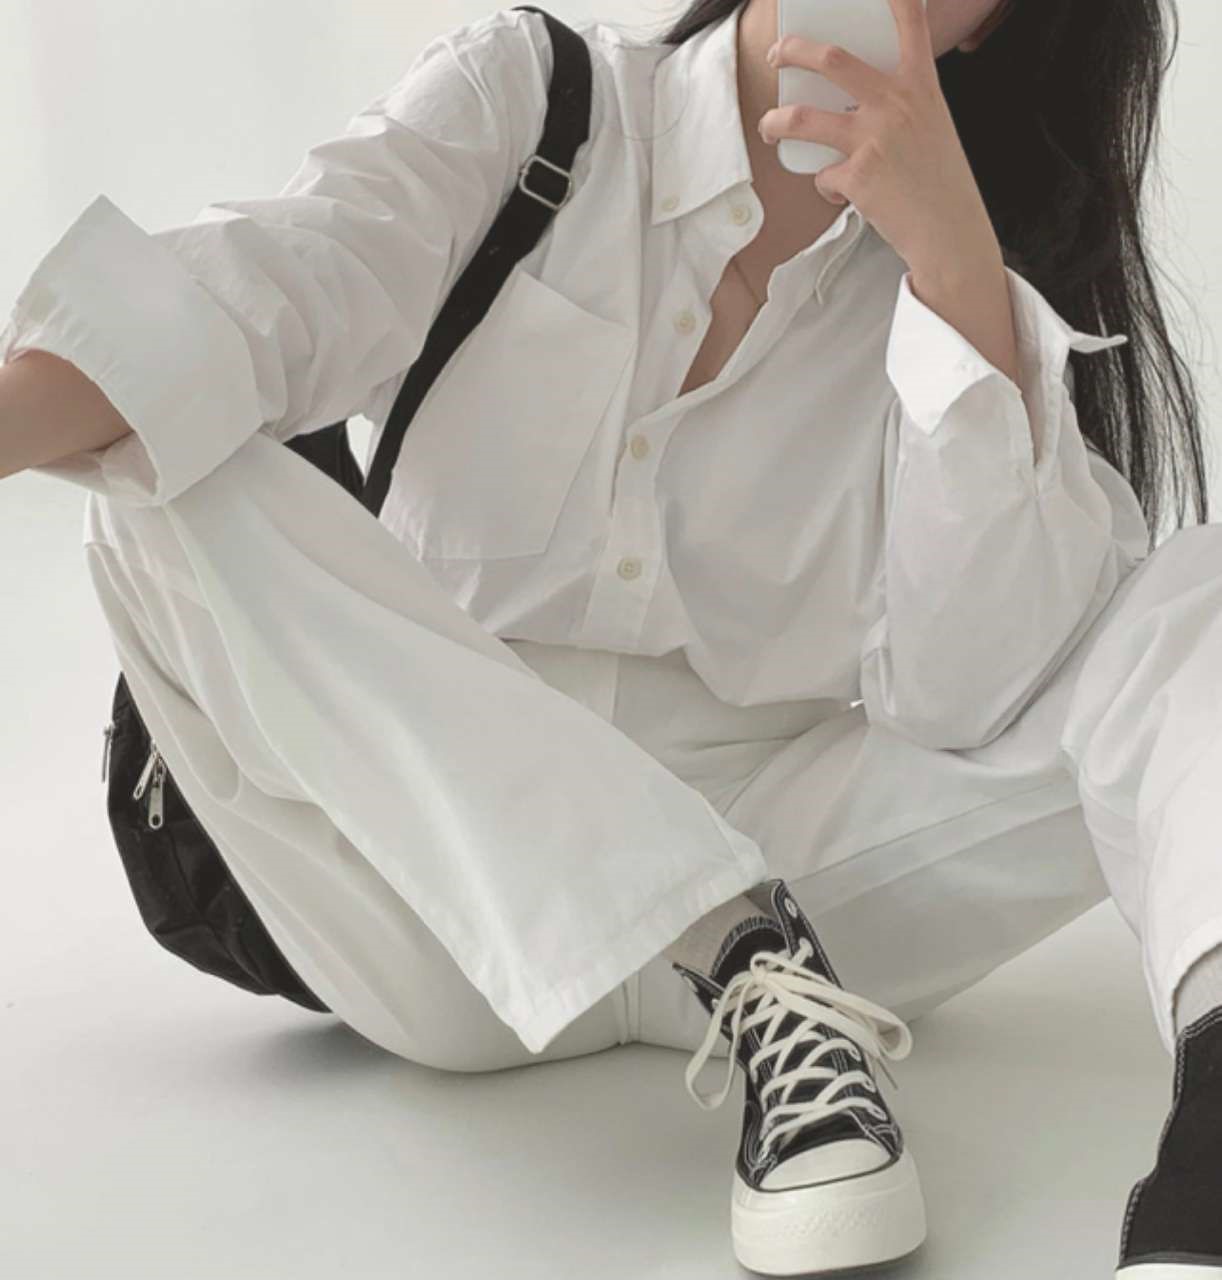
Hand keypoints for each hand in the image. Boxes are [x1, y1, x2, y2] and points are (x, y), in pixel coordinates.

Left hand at [757, 0, 1001, 279]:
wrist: (949, 231)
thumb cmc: (939, 182)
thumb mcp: (931, 127)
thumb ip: (897, 106)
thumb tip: (852, 104)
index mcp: (920, 86)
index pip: (910, 22)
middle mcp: (895, 104)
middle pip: (830, 59)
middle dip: (793, 50)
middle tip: (777, 54)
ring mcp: (873, 139)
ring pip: (802, 118)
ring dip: (775, 121)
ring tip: (768, 126)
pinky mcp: (857, 176)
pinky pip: (822, 176)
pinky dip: (826, 186)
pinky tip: (841, 193)